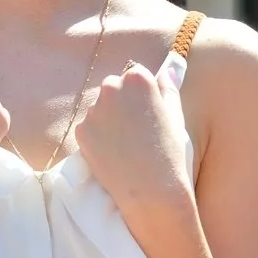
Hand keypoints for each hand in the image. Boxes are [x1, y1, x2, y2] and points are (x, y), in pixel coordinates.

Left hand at [73, 52, 192, 228]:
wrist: (152, 190)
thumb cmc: (171, 152)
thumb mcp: (176, 115)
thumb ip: (169, 88)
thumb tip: (170, 68)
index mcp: (138, 78)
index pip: (134, 77)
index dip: (142, 98)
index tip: (149, 117)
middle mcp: (112, 88)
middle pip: (112, 90)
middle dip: (121, 105)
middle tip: (136, 133)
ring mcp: (93, 110)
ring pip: (99, 110)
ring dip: (108, 122)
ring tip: (125, 146)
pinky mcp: (81, 132)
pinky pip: (88, 130)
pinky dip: (97, 139)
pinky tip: (113, 154)